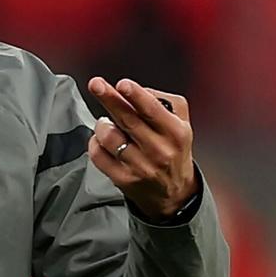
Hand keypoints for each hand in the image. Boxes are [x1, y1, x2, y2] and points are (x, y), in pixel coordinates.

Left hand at [86, 77, 198, 219]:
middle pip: (127, 120)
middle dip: (109, 99)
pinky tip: (101, 140)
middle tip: (96, 84)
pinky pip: (98, 154)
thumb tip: (138, 90)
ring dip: (102, 125)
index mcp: (175, 132)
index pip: (153, 111)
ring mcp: (140, 166)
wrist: (174, 192)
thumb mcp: (180, 123)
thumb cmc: (173, 149)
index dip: (136, 96)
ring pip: (109, 137)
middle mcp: (159, 150)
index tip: (123, 84)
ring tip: (106, 123)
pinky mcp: (123, 179)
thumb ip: (164, 102)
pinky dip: (95, 142)